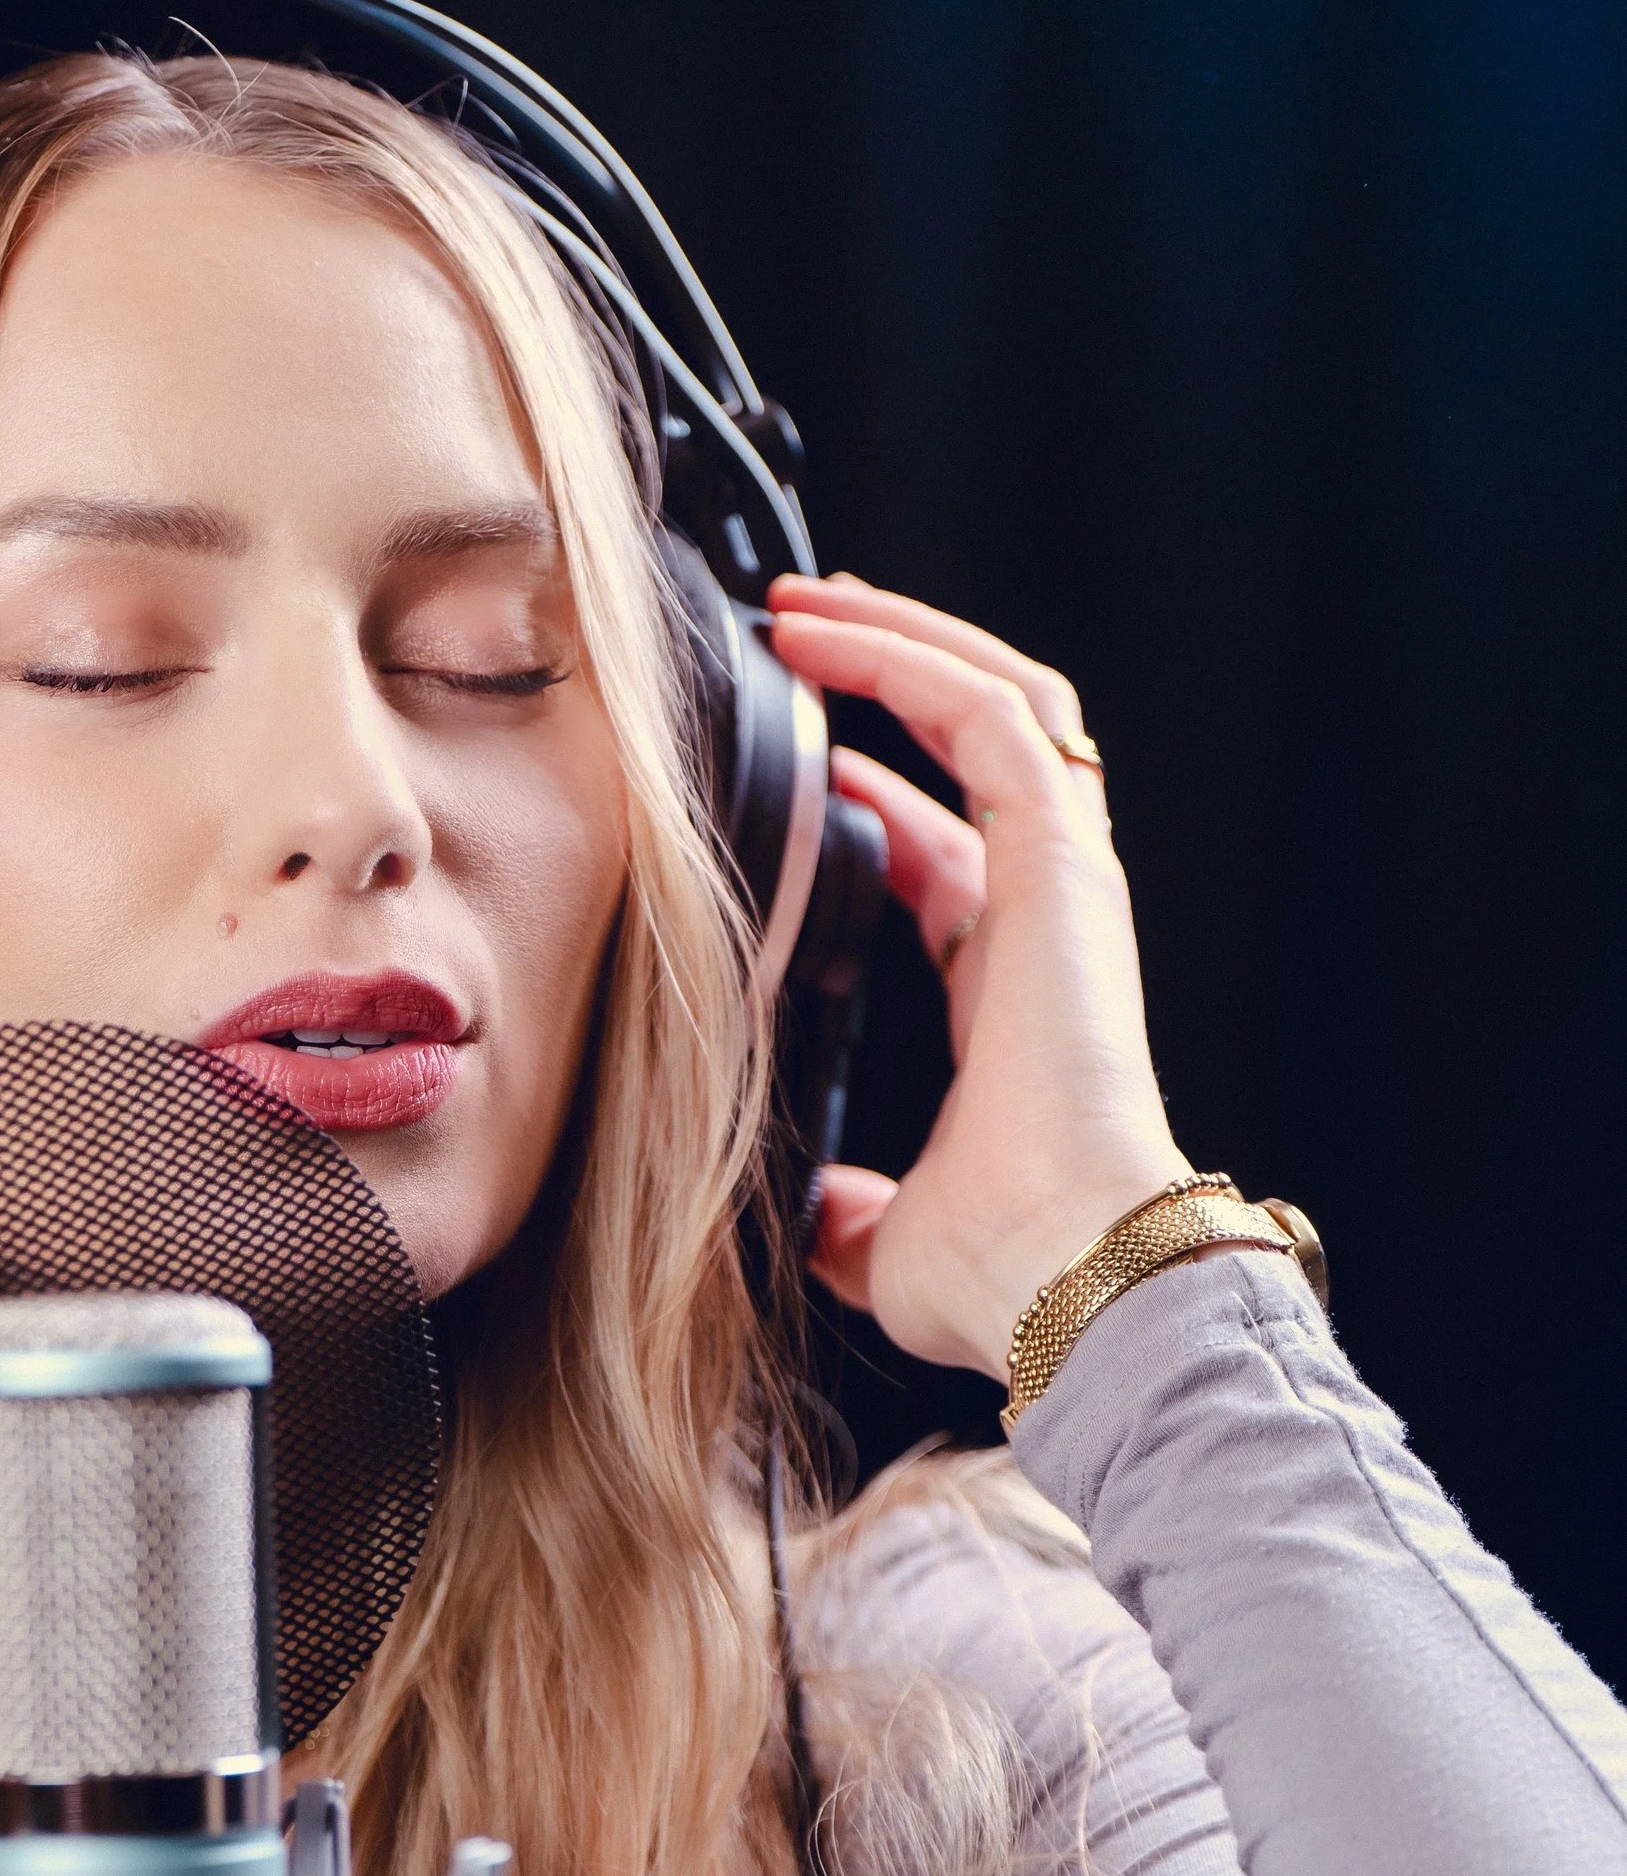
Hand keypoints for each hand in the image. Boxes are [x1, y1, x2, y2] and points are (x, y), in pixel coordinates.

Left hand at [767, 573, 1189, 1382]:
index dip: (878, 796)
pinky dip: (908, 659)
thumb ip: (847, 1211)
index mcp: (1013, 991)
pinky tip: (828, 632)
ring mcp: (1065, 883)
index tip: (803, 762)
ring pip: (1002, 703)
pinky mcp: (1059, 863)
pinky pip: (987, 715)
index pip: (950, 853)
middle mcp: (1049, 920)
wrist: (1073, 1270)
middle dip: (901, 675)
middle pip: (990, 749)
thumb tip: (812, 1220)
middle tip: (803, 633)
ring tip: (807, 604)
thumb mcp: (882, 1239)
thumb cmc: (1006, 1268)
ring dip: (902, 640)